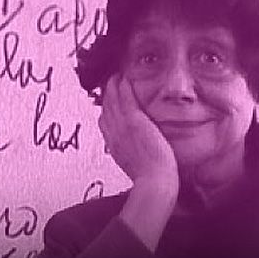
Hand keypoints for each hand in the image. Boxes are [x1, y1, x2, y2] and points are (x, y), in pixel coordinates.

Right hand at [98, 73, 178, 189]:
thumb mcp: (134, 166)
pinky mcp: (135, 121)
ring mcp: (123, 128)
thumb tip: (131, 153)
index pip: (104, 124)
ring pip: (112, 102)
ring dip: (112, 88)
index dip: (104, 111)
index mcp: (114, 147)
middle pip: (105, 110)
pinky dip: (122, 88)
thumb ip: (131, 156)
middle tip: (108, 83)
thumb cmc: (149, 178)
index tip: (107, 103)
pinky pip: (125, 99)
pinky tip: (123, 79)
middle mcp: (114, 135)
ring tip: (114, 77)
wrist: (154, 180)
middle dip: (106, 96)